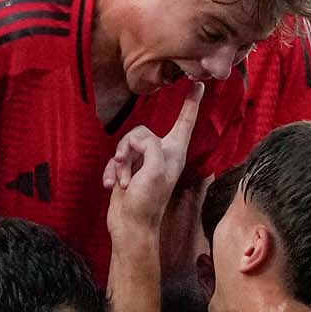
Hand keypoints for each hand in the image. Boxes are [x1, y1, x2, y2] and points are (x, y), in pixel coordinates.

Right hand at [103, 84, 199, 230]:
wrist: (130, 227)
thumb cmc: (147, 202)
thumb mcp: (155, 169)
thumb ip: (150, 145)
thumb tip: (138, 141)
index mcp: (174, 152)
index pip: (185, 121)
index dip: (191, 103)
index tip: (199, 84)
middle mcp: (161, 154)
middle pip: (142, 131)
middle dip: (129, 146)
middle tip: (127, 165)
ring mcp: (144, 163)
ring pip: (125, 144)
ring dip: (119, 163)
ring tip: (122, 182)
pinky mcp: (128, 171)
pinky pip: (115, 159)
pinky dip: (111, 171)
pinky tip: (112, 186)